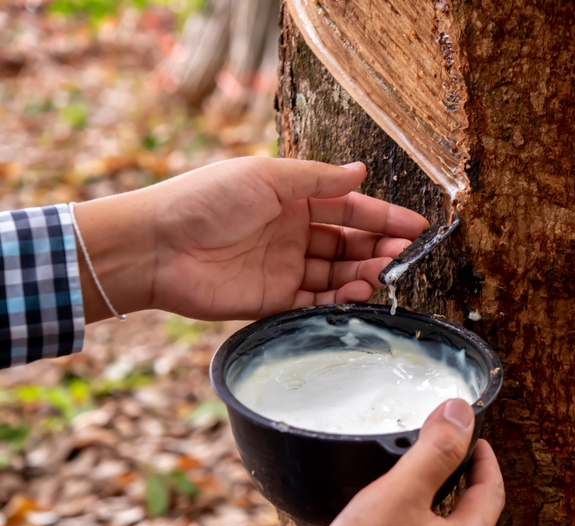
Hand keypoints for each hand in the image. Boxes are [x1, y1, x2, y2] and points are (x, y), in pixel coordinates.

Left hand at [72, 157, 428, 321]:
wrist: (157, 247)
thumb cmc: (205, 200)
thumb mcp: (268, 178)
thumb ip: (318, 180)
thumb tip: (360, 171)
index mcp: (291, 199)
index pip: (348, 208)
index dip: (383, 217)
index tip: (416, 227)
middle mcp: (292, 233)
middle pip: (348, 243)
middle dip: (379, 248)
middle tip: (404, 255)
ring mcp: (284, 268)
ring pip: (338, 274)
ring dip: (364, 274)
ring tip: (384, 274)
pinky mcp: (273, 301)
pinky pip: (316, 303)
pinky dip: (339, 300)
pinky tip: (356, 294)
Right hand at [292, 399, 504, 525]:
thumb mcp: (399, 495)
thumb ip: (433, 452)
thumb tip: (461, 412)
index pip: (490, 493)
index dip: (484, 461)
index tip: (477, 442)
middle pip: (459, 524)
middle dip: (442, 492)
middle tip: (429, 467)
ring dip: (402, 523)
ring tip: (371, 505)